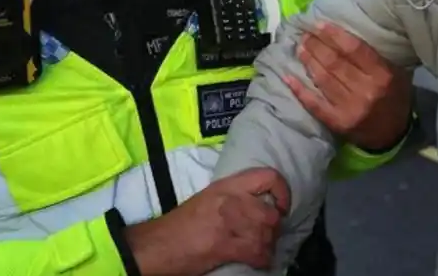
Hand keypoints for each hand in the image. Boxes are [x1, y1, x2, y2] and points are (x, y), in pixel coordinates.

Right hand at [125, 168, 289, 275]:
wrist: (155, 246)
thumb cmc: (180, 224)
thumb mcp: (210, 198)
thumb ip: (235, 197)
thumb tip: (261, 205)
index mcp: (227, 186)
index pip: (268, 177)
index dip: (283, 192)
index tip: (282, 206)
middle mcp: (231, 200)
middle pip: (271, 213)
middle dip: (274, 229)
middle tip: (268, 235)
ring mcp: (228, 222)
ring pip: (266, 235)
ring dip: (267, 246)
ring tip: (261, 249)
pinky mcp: (224, 245)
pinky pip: (256, 252)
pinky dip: (262, 259)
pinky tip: (259, 261)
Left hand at [285, 22, 412, 151]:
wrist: (393, 135)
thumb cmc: (395, 97)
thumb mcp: (397, 73)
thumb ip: (376, 57)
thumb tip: (348, 34)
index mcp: (382, 75)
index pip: (354, 49)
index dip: (334, 35)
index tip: (318, 24)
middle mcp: (365, 90)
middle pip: (335, 62)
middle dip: (317, 45)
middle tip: (304, 34)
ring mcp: (349, 108)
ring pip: (323, 79)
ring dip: (309, 61)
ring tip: (299, 48)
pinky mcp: (337, 122)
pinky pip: (314, 103)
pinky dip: (300, 90)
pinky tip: (287, 76)